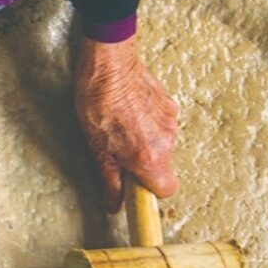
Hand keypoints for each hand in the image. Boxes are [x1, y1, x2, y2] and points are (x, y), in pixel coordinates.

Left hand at [74, 35, 178, 212]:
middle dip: (143, 165)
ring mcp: (171, 121)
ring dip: (145, 143)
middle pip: (162, 167)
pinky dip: (149, 125)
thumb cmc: (97, 103)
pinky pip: (162, 125)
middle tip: (118, 152)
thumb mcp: (97, 149)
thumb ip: (110, 181)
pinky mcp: (170, 104)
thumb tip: (114, 204)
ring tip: (120, 127)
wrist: (108, 63)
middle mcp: (167, 141)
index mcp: (150, 157)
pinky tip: (129, 113)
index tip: (134, 187)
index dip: (149, 191)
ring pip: (162, 145)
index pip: (166, 190)